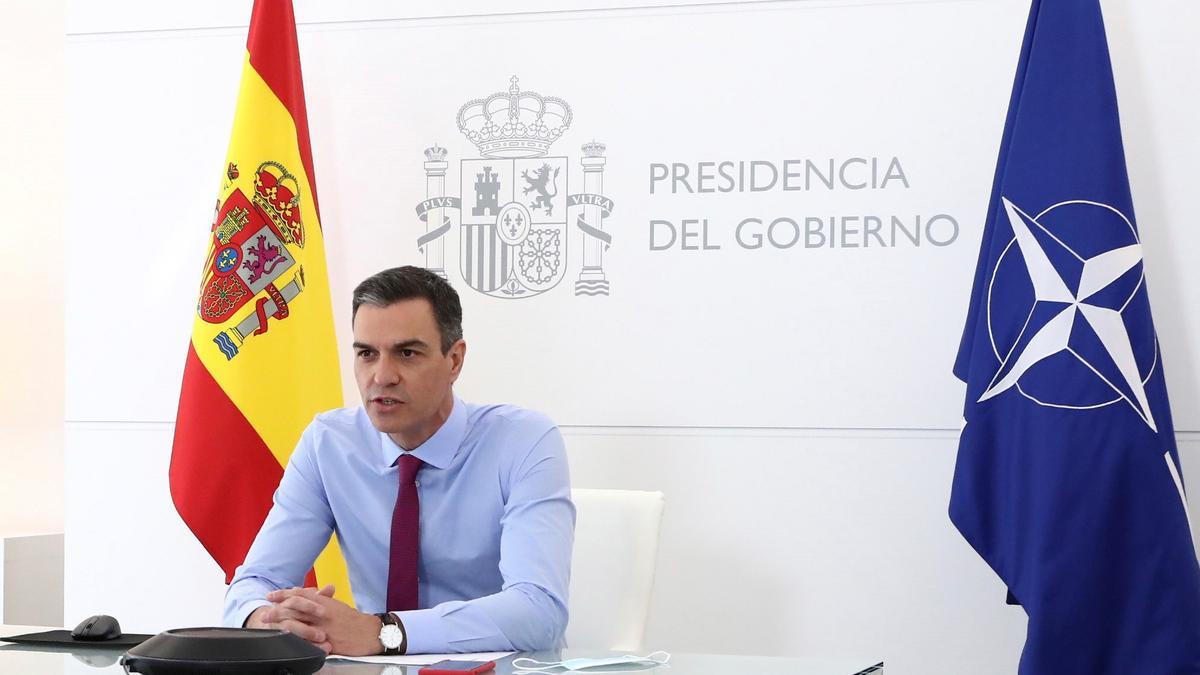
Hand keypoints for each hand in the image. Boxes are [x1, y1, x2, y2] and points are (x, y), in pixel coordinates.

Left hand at [262, 585, 384, 656]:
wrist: (368, 632)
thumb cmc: (354, 620)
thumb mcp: (337, 605)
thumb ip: (322, 601)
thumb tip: (309, 596)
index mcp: (324, 602)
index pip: (300, 594)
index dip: (283, 593)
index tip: (271, 595)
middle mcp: (321, 612)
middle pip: (295, 607)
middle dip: (278, 608)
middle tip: (265, 610)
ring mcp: (322, 626)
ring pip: (297, 621)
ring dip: (282, 621)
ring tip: (270, 623)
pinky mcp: (325, 640)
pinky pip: (307, 638)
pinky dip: (295, 637)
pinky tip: (286, 638)